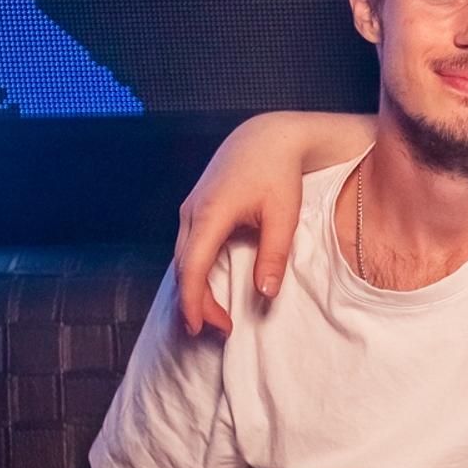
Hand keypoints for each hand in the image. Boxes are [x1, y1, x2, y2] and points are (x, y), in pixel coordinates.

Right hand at [173, 114, 311, 334]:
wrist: (266, 137)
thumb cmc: (278, 173)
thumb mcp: (284, 216)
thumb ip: (274, 255)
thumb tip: (266, 293)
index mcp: (210, 214)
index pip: (192, 268)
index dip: (193, 302)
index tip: (200, 328)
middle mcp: (191, 213)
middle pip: (184, 268)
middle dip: (196, 303)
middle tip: (220, 330)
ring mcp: (190, 210)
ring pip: (184, 259)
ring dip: (196, 289)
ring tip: (217, 317)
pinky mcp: (196, 210)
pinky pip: (190, 248)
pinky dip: (196, 272)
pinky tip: (209, 288)